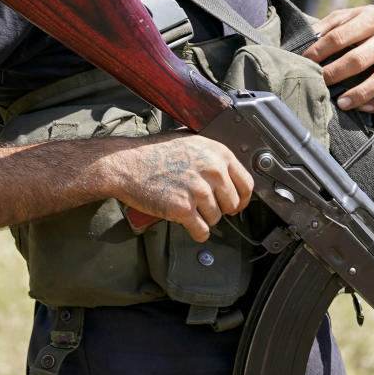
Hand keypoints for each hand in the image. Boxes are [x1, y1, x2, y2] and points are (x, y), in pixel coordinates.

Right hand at [111, 131, 253, 241]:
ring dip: (203, 218)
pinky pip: (202, 231)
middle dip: (220, 209)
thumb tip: (230, 174)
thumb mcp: (191, 143)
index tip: (235, 204)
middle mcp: (213, 171)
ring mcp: (199, 191)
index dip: (241, 198)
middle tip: (203, 206)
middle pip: (232, 205)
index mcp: (218, 154)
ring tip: (187, 207)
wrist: (126, 163)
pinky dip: (196, 231)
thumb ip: (213, 157)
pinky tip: (187, 223)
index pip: (247, 184)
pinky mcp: (183, 209)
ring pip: (216, 219)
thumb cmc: (154, 153)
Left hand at [303, 5, 373, 113]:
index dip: (319, 51)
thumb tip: (305, 39)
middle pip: (358, 59)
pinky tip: (363, 108)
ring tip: (340, 103)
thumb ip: (329, 25)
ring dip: (359, 93)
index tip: (304, 62)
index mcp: (372, 20)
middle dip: (335, 73)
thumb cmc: (369, 23)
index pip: (339, 38)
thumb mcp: (351, 15)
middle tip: (318, 82)